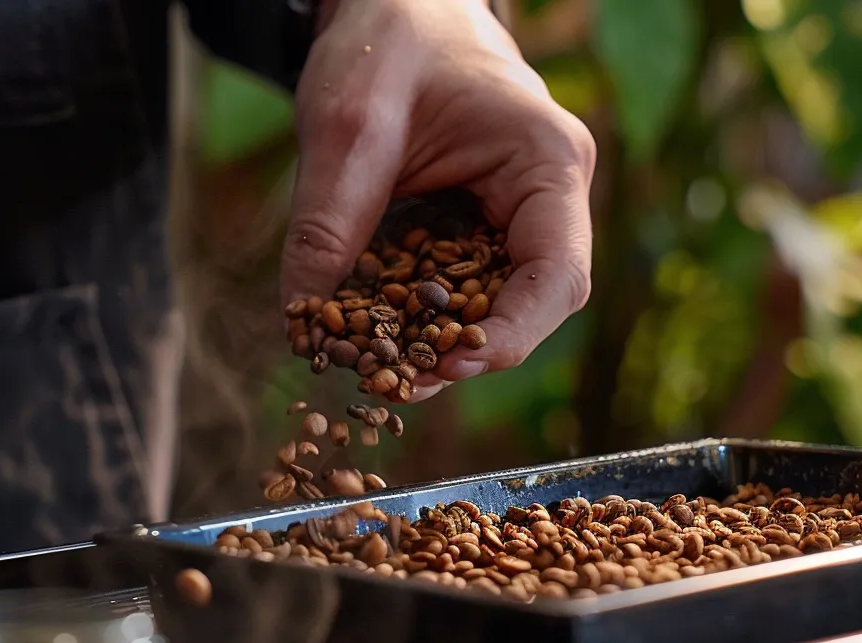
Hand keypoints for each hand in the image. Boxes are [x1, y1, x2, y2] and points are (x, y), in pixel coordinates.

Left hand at [280, 0, 594, 402]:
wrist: (394, 3)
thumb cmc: (388, 39)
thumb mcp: (346, 124)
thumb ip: (329, 218)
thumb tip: (303, 318)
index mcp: (546, 161)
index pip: (559, 273)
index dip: (515, 332)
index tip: (451, 362)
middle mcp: (544, 196)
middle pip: (531, 302)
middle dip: (468, 349)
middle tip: (398, 386)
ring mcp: (514, 213)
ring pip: (494, 302)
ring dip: (441, 341)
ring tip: (381, 374)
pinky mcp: (476, 224)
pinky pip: (459, 285)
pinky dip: (419, 316)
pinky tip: (375, 338)